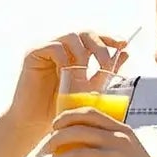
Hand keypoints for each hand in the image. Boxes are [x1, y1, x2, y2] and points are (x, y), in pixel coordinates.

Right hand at [7, 30, 130, 134]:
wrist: (35, 124)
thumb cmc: (59, 108)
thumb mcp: (88, 90)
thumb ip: (104, 72)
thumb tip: (124, 52)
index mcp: (73, 53)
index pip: (94, 37)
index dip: (109, 37)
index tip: (123, 44)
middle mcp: (60, 47)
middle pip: (85, 32)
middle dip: (100, 46)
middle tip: (105, 64)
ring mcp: (46, 48)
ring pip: (71, 36)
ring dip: (82, 53)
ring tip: (83, 73)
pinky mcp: (32, 54)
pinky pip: (53, 46)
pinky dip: (64, 58)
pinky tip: (65, 75)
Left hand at [46, 101, 156, 156]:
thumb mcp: (130, 153)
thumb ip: (113, 146)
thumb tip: (85, 147)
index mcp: (123, 130)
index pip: (91, 113)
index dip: (68, 116)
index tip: (54, 125)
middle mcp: (120, 139)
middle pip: (78, 131)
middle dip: (55, 139)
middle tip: (44, 150)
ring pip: (76, 153)